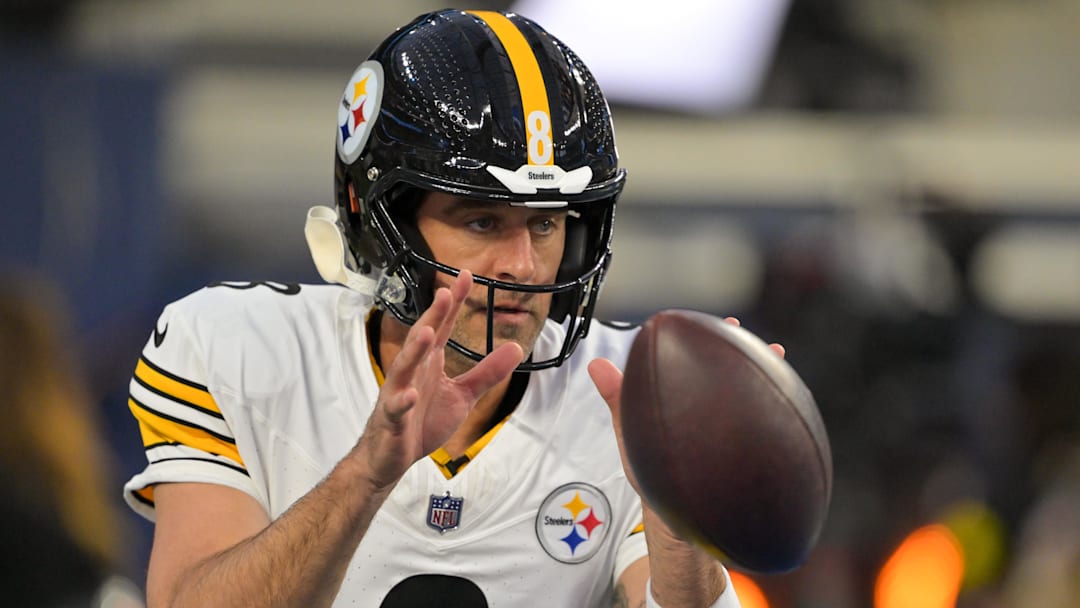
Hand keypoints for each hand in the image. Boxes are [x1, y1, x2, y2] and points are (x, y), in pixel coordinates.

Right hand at [357, 270, 522, 490]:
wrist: (392, 456)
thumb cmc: (423, 421)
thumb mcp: (462, 395)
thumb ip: (487, 372)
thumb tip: (516, 348)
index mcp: (429, 362)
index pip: (442, 326)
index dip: (454, 303)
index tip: (467, 277)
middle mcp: (413, 372)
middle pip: (422, 338)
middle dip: (433, 316)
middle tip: (446, 293)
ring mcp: (398, 393)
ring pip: (404, 367)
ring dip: (414, 350)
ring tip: (426, 332)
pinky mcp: (391, 419)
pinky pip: (395, 408)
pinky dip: (401, 401)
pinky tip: (409, 395)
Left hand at [589, 316, 784, 496]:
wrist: (680, 520)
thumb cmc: (654, 476)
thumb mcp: (631, 434)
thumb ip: (618, 399)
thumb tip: (596, 365)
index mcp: (681, 401)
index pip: (687, 362)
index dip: (691, 340)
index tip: (692, 322)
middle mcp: (707, 409)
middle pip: (722, 371)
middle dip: (731, 346)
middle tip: (734, 326)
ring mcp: (730, 426)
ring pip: (748, 391)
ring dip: (760, 370)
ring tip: (773, 352)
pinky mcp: (748, 447)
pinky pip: (765, 421)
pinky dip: (778, 403)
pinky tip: (787, 395)